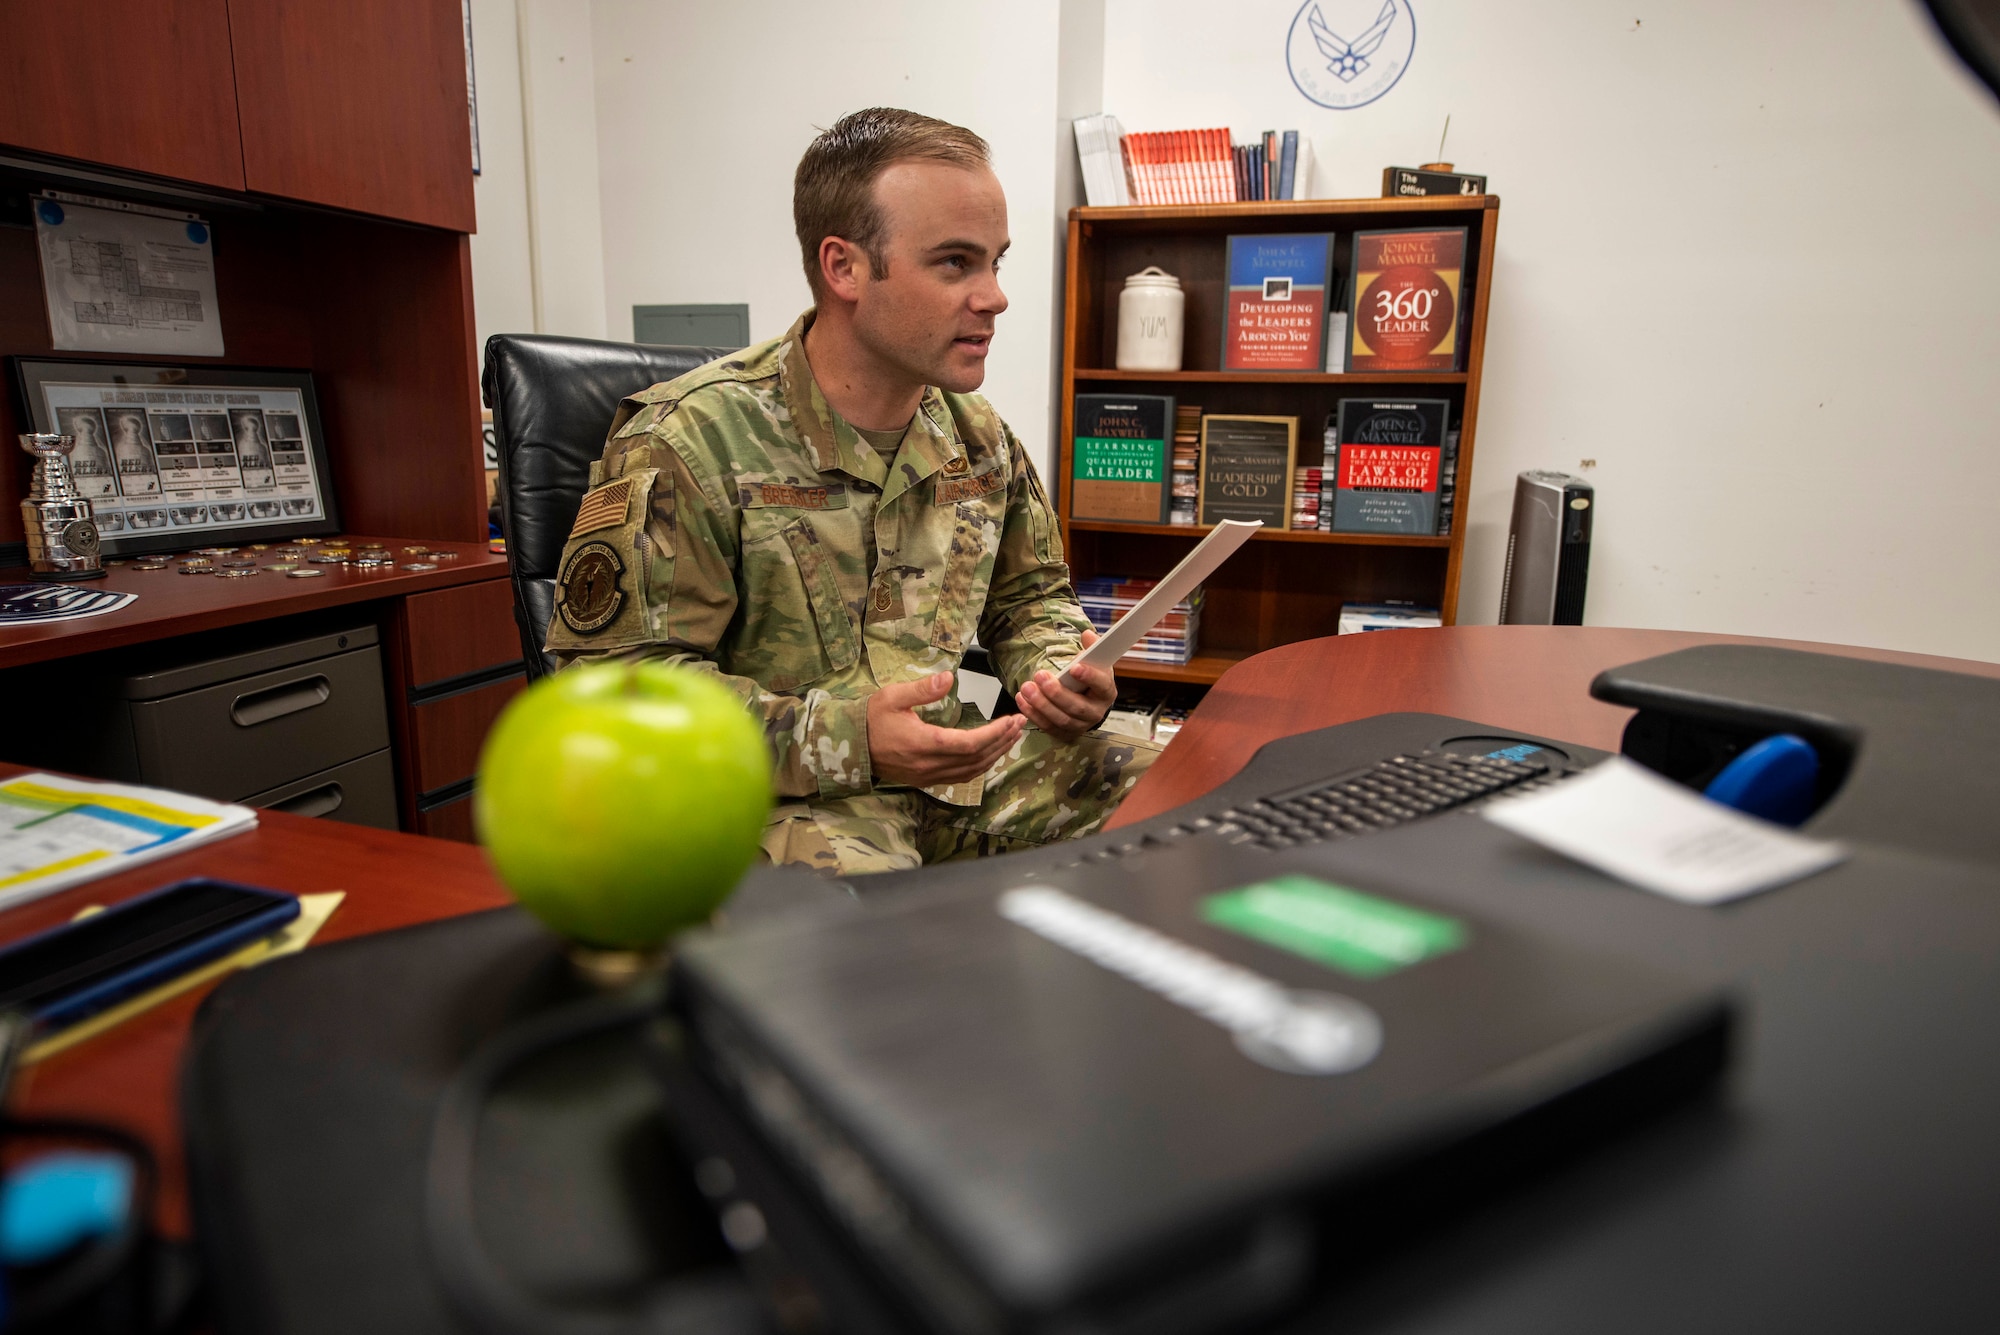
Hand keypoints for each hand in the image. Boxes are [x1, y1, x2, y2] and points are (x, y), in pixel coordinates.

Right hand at [868, 672, 1025, 786]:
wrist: (852, 747)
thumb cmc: (871, 719)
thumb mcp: (893, 697)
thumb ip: (922, 690)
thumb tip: (948, 678)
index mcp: (924, 743)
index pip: (969, 744)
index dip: (994, 734)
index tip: (1010, 719)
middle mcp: (929, 764)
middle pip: (977, 759)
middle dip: (1002, 741)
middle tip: (1020, 723)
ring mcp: (929, 775)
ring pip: (972, 770)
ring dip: (996, 754)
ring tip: (1012, 736)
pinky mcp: (928, 779)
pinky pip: (962, 776)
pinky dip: (981, 765)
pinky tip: (991, 753)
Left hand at [1017, 630, 1115, 742]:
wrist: (1085, 699)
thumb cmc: (1089, 678)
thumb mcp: (1093, 661)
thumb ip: (1091, 647)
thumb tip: (1087, 634)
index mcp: (1106, 692)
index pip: (1102, 685)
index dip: (1090, 677)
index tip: (1074, 668)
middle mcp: (1095, 712)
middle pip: (1077, 707)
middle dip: (1056, 693)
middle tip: (1040, 676)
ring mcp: (1080, 726)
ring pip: (1061, 719)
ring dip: (1041, 705)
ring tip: (1027, 688)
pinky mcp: (1064, 733)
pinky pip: (1047, 727)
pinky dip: (1033, 714)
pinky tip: (1022, 700)